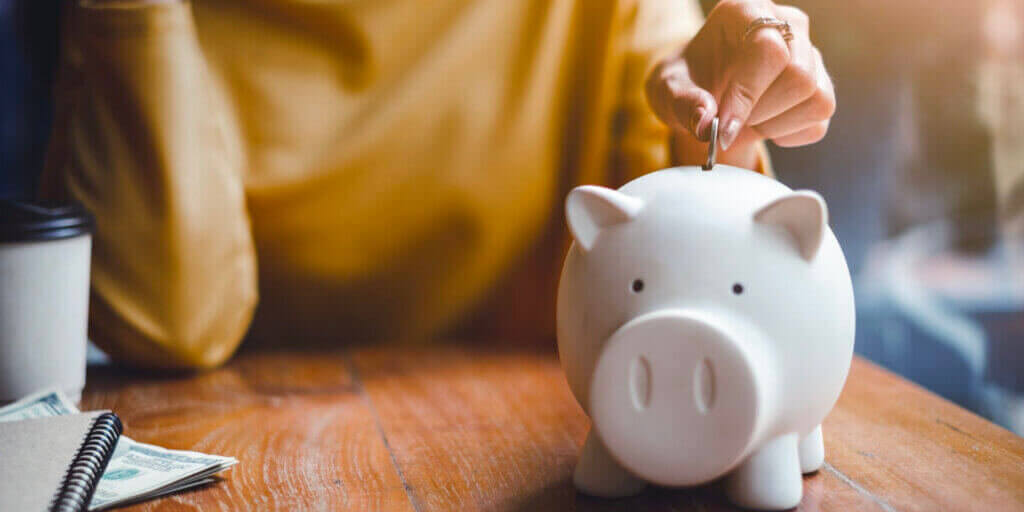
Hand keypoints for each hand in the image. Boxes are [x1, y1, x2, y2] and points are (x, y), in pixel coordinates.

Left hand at [646, 0, 834, 161]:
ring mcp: (810, 55)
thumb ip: (682, 103)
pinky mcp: (821, 86)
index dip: (748, 93)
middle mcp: (787, 25)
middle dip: (760, 111)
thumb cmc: (686, 83)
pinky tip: (762, 124)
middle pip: (800, 75)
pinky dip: (787, 135)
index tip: (724, 125)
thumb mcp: (667, 91)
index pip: (768, 49)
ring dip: (773, 124)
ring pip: (817, 98)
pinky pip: (818, 123)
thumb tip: (705, 122)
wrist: (702, 94)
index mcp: (746, 11)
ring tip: (744, 119)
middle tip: (728, 119)